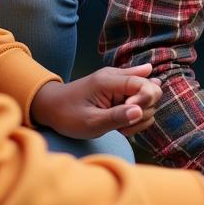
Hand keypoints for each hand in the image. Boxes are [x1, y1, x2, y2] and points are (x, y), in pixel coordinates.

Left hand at [30, 65, 161, 138]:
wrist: (51, 109)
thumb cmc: (67, 116)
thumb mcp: (90, 122)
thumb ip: (116, 117)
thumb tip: (140, 112)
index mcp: (109, 80)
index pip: (144, 84)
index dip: (144, 100)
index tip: (130, 115)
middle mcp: (118, 77)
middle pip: (152, 90)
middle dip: (144, 109)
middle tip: (124, 123)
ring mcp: (121, 84)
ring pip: (149, 100)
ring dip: (140, 116)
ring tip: (120, 127)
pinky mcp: (122, 92)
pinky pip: (142, 102)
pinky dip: (137, 115)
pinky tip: (123, 122)